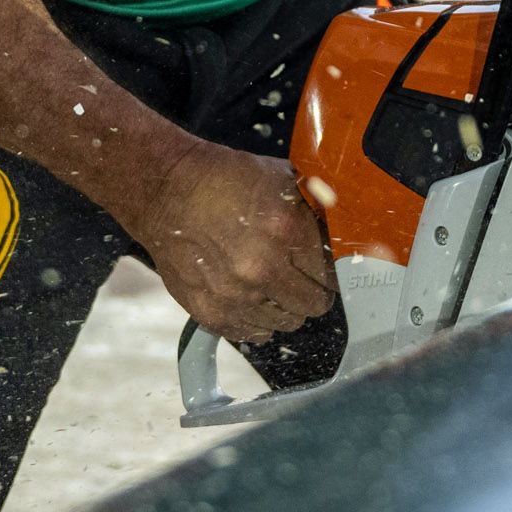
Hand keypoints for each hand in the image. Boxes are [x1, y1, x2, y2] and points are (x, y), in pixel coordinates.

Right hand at [118, 139, 336, 344]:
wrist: (165, 192)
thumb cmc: (221, 181)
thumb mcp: (279, 177)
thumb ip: (314, 205)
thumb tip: (346, 224)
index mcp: (285, 230)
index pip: (333, 273)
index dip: (333, 271)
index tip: (328, 269)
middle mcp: (262, 268)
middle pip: (315, 304)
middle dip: (314, 291)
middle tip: (304, 279)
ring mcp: (235, 295)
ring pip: (287, 323)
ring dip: (286, 307)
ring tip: (273, 285)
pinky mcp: (210, 312)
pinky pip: (252, 334)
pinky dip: (257, 321)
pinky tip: (252, 299)